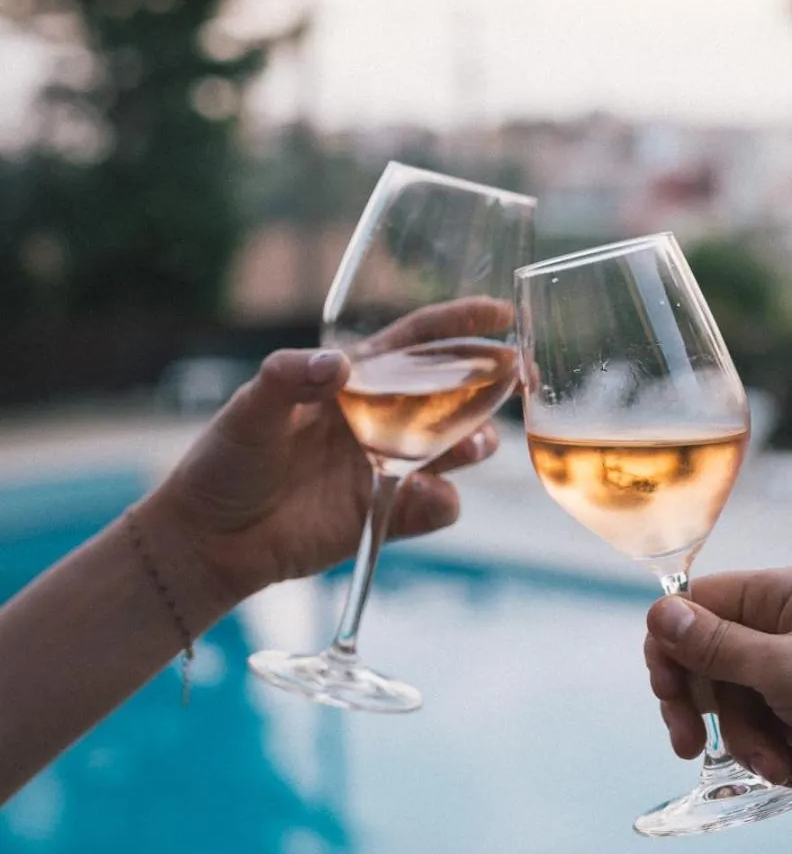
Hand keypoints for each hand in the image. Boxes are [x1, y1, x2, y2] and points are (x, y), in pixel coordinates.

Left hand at [142, 348, 496, 609]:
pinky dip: (440, 501)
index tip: (500, 314)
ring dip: (475, 442)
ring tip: (477, 445)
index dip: (459, 326)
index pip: (416, 343)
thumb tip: (340, 365)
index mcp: (352, 382)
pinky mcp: (383, 515)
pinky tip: (425, 495)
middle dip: (490, 384)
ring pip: (454, 449)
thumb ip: (289, 378)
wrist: (209, 539)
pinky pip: (432, 507)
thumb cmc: (225, 461)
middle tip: (520, 377)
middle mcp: (378, 420)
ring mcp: (385, 469)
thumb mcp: (249, 409)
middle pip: (451, 394)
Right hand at [644, 567, 791, 802]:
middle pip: (707, 659)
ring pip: (733, 703)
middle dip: (706, 709)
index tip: (669, 697)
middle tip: (688, 746)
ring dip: (747, 741)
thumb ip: (715, 646)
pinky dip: (774, 754)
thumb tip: (658, 612)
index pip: (696, 605)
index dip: (672, 650)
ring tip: (780, 766)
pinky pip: (763, 727)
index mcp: (781, 594)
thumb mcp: (782, 671)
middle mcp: (785, 623)